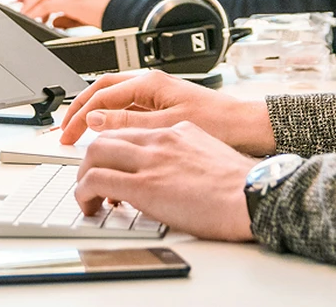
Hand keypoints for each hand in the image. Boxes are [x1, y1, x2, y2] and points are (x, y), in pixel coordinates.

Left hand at [15, 0, 118, 26]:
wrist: (129, 12)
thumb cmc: (113, 11)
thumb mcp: (88, 7)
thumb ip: (68, 13)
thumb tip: (52, 21)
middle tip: (9, 1)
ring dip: (27, 5)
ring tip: (21, 15)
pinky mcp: (74, 1)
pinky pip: (46, 5)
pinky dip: (35, 12)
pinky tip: (32, 19)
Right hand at [60, 69, 275, 154]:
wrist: (247, 126)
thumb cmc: (218, 122)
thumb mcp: (167, 126)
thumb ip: (129, 123)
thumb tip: (96, 120)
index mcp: (150, 82)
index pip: (101, 96)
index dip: (79, 116)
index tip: (66, 135)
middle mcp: (151, 83)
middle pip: (103, 90)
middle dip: (80, 109)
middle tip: (64, 131)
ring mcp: (156, 94)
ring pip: (114, 99)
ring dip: (94, 114)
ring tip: (79, 133)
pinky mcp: (163, 105)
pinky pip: (127, 109)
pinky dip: (111, 120)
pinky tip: (107, 136)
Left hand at [74, 122, 256, 241]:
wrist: (252, 195)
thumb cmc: (240, 185)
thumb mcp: (209, 155)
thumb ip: (185, 155)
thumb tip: (173, 174)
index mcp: (177, 131)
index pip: (131, 130)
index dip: (113, 149)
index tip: (108, 164)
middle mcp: (161, 140)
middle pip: (107, 136)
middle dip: (89, 159)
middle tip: (89, 179)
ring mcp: (151, 161)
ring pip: (95, 153)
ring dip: (83, 176)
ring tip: (87, 196)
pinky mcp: (144, 185)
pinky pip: (97, 180)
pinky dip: (84, 192)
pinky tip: (89, 205)